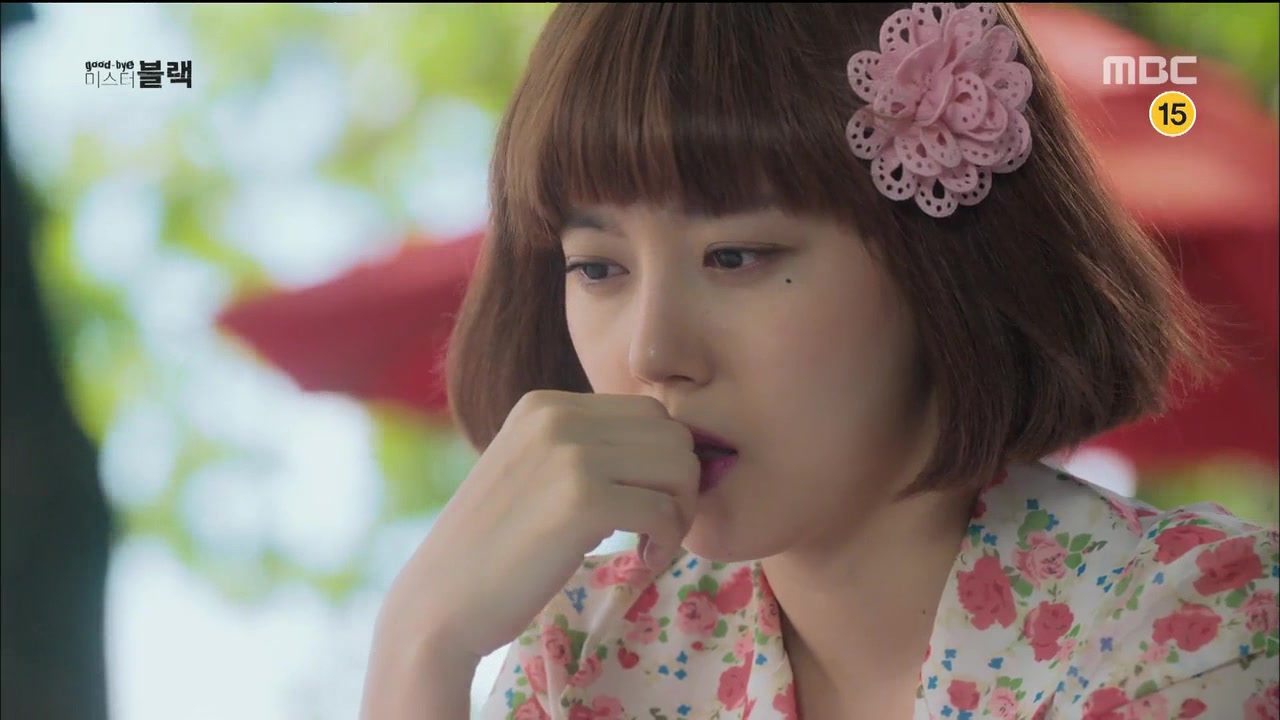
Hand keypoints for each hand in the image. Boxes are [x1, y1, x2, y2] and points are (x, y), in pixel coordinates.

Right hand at [371, 390, 699, 662]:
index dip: (664, 461)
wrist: (439, 603)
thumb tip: (674, 450)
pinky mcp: (582, 501)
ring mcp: (569, 455)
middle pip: (672, 435)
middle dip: (681, 485)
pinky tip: (641, 562)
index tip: (647, 504)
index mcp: (545, 405)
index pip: (649, 412)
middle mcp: (557, 416)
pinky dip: (667, 542)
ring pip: (679, 467)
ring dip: (679, 512)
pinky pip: (664, 511)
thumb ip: (586, 449)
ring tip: (650, 545)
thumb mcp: (534, 471)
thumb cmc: (492, 550)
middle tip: (657, 529)